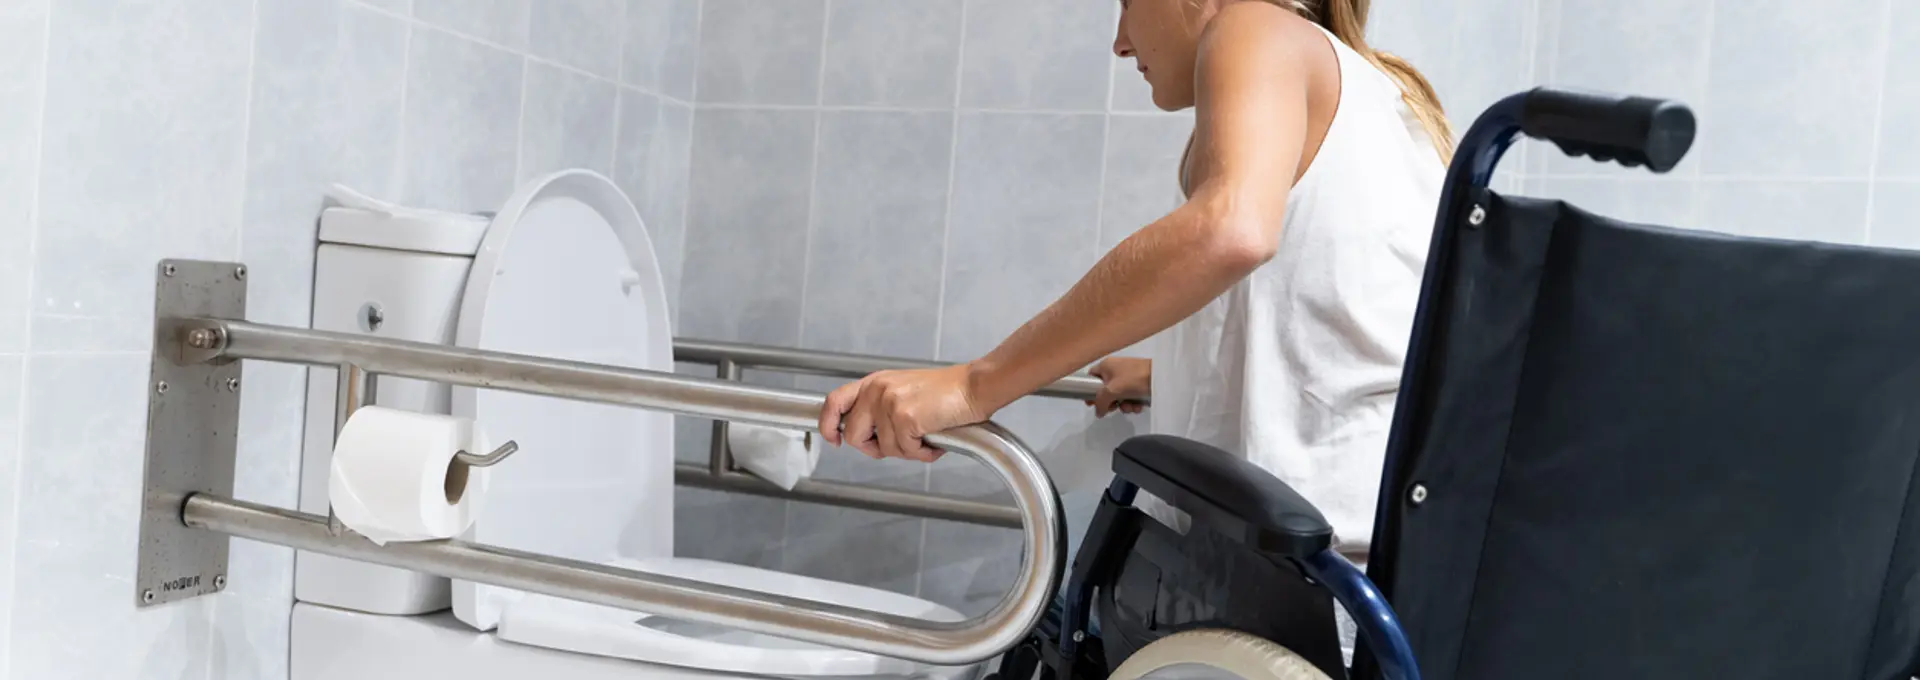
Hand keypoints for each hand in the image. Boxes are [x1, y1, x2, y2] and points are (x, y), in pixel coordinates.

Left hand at [819, 364, 991, 462]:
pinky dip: (923, 453)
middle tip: (901, 445)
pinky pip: (906, 452)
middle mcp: (876, 390)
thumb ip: (880, 409)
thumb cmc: (946, 393)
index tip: (833, 439)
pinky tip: (935, 440)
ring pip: (883, 449)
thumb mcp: (903, 392)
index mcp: (874, 382)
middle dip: (875, 449)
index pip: (834, 401)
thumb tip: (867, 438)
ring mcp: (889, 403)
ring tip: (927, 437)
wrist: (974, 386)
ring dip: (908, 451)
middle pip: (853, 435)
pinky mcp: (905, 417)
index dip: (827, 424)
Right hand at [1087, 357, 1150, 417]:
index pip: (1091, 378)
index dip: (1089, 391)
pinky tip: (1138, 406)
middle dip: (1110, 402)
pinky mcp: (1138, 384)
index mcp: (1106, 366)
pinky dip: (1133, 403)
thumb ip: (1100, 402)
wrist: (1160, 377)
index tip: (1092, 404)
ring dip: (1123, 405)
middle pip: (1105, 390)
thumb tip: (1098, 413)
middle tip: (1113, 408)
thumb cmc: (1133, 379)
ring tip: (1130, 407)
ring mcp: (1127, 377)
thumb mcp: (1112, 390)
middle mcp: (1115, 370)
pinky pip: (1130, 396)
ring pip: (1118, 396)